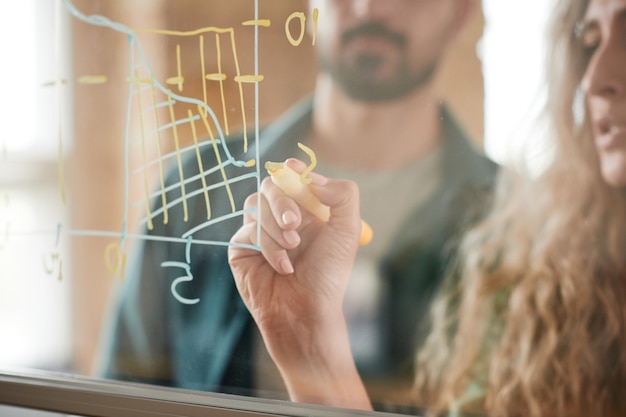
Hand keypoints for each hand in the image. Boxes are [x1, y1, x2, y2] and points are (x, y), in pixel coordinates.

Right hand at [228, 159, 370, 408]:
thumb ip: (342, 194)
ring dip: (276, 228)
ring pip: (255, 206)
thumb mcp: (347, 230)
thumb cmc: (329, 274)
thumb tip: (312, 177)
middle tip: (293, 223)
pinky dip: (267, 247)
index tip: (293, 169)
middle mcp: (281, 218)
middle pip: (270, 186)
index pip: (293, 179)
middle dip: (281, 201)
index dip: (292, 170)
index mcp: (306, 210)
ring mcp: (259, 232)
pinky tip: (282, 267)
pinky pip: (246, 231)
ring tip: (292, 250)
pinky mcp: (241, 248)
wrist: (306, 311)